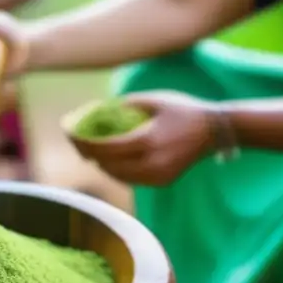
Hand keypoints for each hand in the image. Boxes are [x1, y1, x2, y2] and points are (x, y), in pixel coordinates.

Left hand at [68, 92, 213, 185]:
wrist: (215, 130)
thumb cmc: (183, 109)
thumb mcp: (152, 100)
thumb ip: (122, 107)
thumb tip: (93, 112)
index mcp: (147, 141)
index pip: (103, 148)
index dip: (81, 141)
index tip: (67, 131)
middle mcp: (151, 164)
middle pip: (106, 165)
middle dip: (87, 153)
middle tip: (75, 139)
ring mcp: (157, 177)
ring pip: (116, 176)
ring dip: (100, 163)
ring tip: (89, 148)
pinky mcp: (161, 182)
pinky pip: (130, 179)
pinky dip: (117, 169)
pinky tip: (110, 157)